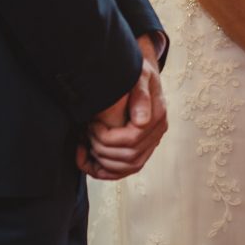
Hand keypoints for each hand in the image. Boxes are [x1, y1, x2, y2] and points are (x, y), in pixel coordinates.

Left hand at [77, 36, 168, 180]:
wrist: (139, 77)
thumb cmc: (135, 74)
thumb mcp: (138, 76)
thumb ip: (140, 95)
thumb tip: (141, 122)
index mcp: (157, 116)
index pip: (132, 140)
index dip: (107, 137)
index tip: (92, 124)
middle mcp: (157, 133)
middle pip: (129, 157)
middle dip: (102, 148)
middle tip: (86, 133)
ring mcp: (152, 143)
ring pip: (128, 167)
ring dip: (103, 161)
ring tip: (87, 144)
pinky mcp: (143, 149)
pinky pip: (126, 170)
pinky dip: (107, 171)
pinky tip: (90, 159)